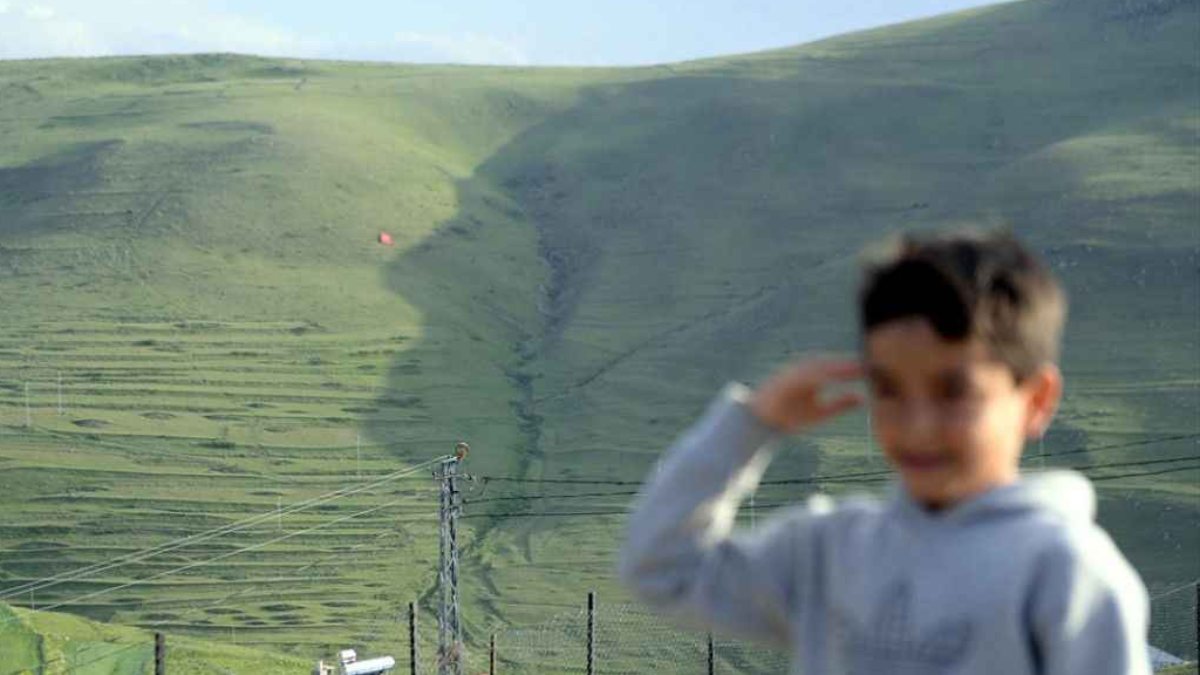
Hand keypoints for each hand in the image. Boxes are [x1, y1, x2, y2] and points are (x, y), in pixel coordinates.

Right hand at [749, 358, 864, 433]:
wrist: (761, 422)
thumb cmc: (790, 415)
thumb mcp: (821, 412)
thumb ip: (840, 403)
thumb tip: (862, 398)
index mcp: (815, 375)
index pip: (840, 368)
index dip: (857, 367)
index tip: (878, 369)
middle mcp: (805, 369)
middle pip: (833, 363)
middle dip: (852, 363)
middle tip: (874, 364)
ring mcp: (794, 372)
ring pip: (820, 366)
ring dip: (839, 366)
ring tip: (858, 367)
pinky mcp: (784, 378)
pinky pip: (804, 374)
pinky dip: (819, 374)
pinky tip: (832, 376)